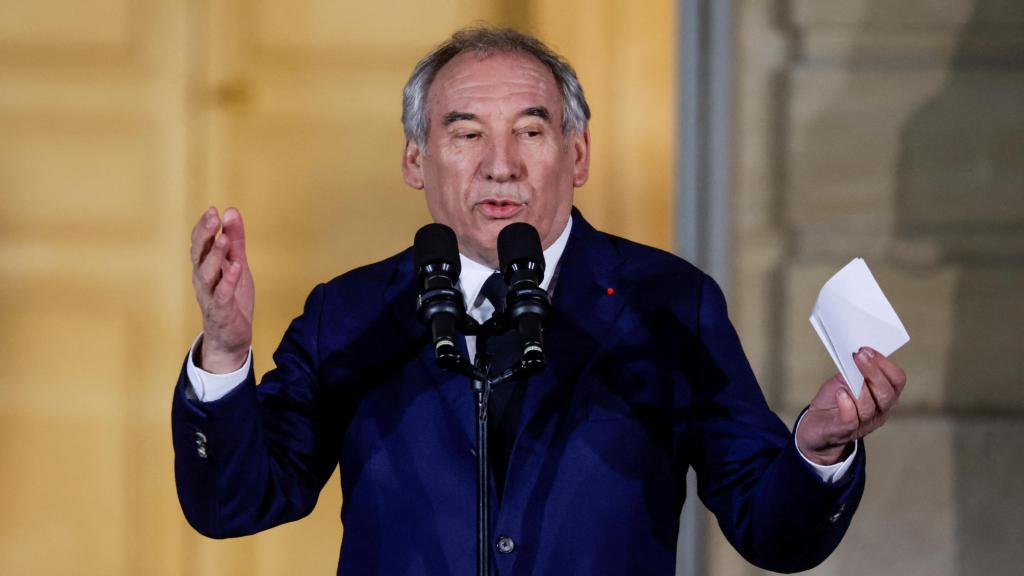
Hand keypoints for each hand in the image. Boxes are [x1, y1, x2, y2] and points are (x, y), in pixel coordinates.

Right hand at [190, 206, 253, 372]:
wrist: (230, 337)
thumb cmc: (231, 298)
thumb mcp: (236, 264)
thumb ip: (235, 240)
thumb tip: (231, 211)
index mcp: (205, 266)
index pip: (200, 242)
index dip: (205, 226)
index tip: (213, 210)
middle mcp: (203, 279)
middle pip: (199, 254)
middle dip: (205, 234)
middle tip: (213, 217)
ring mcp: (210, 295)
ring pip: (207, 273)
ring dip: (215, 255)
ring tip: (224, 239)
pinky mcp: (221, 311)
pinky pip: (222, 294)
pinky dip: (228, 280)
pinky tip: (236, 267)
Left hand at [796, 347, 906, 464]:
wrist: (816, 427)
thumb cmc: (834, 402)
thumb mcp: (844, 381)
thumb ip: (853, 370)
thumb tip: (858, 353)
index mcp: (884, 397)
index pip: (897, 380)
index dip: (885, 364)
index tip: (867, 350)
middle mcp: (879, 412)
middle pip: (887, 393)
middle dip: (873, 372)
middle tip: (859, 356)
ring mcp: (863, 424)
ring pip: (869, 406)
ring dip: (860, 387)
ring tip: (849, 371)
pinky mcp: (844, 431)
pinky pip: (850, 419)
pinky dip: (847, 405)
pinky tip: (841, 393)